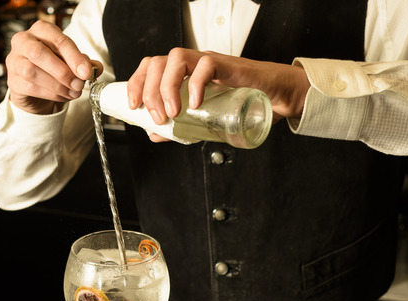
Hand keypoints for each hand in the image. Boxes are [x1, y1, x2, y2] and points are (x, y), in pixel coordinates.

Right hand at [6, 20, 102, 114]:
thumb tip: (96, 68)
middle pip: (38, 52)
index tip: (86, 72)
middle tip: (79, 84)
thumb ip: (84, 63)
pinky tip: (63, 96)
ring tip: (73, 91)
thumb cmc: (54, 67)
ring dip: (57, 85)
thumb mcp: (71, 61)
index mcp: (41, 30)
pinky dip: (51, 94)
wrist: (37, 88)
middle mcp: (23, 41)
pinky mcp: (12, 80)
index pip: (57, 39)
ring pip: (31, 71)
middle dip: (62, 71)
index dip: (74, 56)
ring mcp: (14, 60)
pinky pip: (30, 87)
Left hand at [126, 48, 310, 138]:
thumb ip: (179, 124)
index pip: (150, 66)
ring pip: (176, 58)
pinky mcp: (228, 65)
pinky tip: (196, 103)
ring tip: (173, 112)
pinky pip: (206, 65)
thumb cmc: (239, 103)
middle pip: (157, 62)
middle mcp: (192, 62)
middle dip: (149, 91)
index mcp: (181, 72)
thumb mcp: (203, 118)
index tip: (133, 106)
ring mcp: (209, 61)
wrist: (274, 97)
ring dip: (168, 86)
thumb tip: (154, 134)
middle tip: (157, 117)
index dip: (135, 82)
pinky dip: (196, 83)